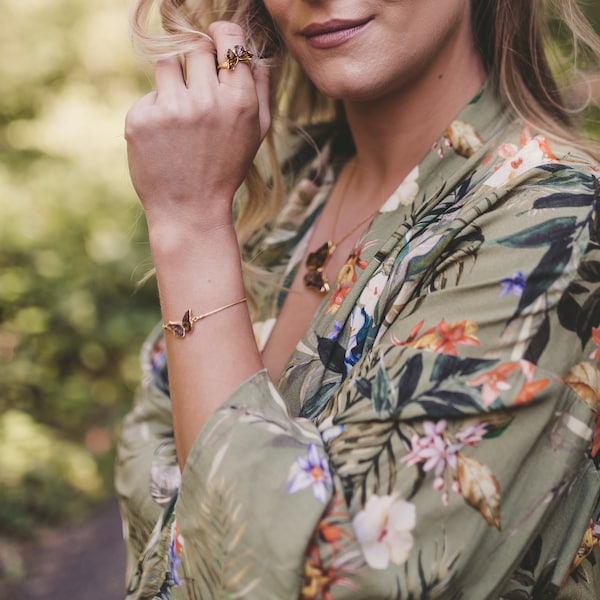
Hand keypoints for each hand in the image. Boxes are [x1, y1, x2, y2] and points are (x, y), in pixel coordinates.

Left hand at [124, 22, 270, 231]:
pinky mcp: (141, 119)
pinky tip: (166, 138)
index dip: (220, 36)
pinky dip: (156, 111)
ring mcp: (171, 109)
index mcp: (239, 101)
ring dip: (173, 83)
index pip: (227, 38)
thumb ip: (260, 91)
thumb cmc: (226, 170)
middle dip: (197, 63)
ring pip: (167, 63)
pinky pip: (149, 95)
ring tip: (181, 115)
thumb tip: (257, 56)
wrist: (190, 209)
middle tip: (198, 89)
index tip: (215, 42)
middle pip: (195, 47)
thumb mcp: (255, 135)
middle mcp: (206, 100)